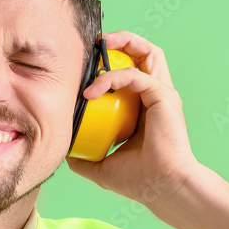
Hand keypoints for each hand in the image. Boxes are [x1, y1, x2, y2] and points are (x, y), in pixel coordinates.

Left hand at [65, 31, 197, 203]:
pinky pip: (133, 76)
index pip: (131, 73)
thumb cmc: (140, 181)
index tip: (86, 65)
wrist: (161, 188)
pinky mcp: (162, 96)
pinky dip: (110, 78)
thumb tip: (65, 152)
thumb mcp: (101, 166)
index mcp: (144, 108)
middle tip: (94, 43)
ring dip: (123, 43)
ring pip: (147, 53)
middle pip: (143, 54)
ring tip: (98, 45)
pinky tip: (91, 92)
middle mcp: (155, 96)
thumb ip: (84, 157)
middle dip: (121, 41)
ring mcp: (161, 94)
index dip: (111, 63)